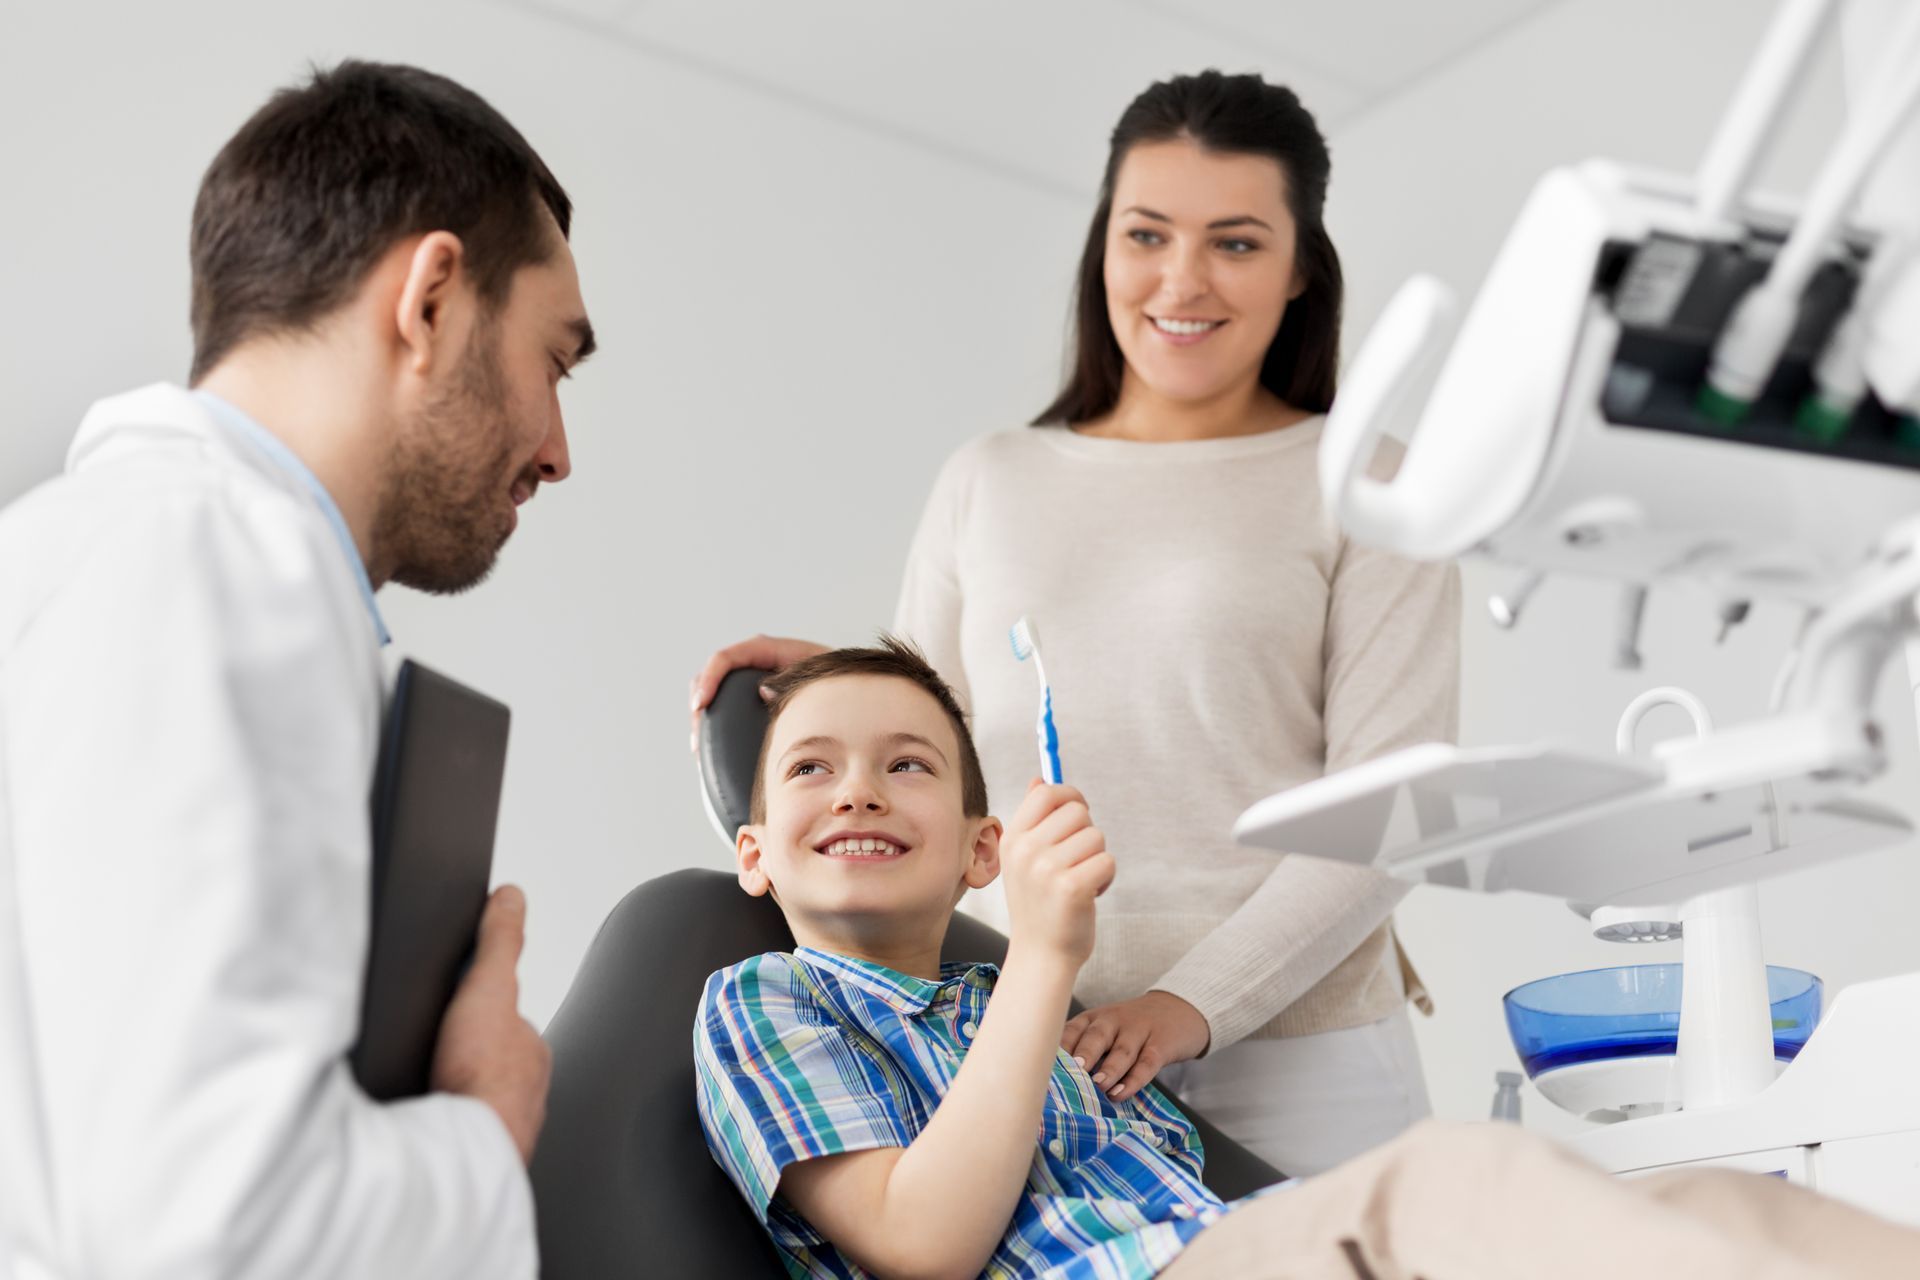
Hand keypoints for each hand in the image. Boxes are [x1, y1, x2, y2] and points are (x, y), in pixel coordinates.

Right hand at [431, 885, 551, 1163]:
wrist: (463, 1151)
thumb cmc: (480, 1077)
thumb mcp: (488, 987)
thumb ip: (500, 942)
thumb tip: (511, 896)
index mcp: (529, 1051)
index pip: (504, 1022)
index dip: (476, 1013)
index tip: (454, 1016)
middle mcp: (524, 1092)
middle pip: (489, 1063)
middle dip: (462, 1057)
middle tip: (430, 1053)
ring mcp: (501, 1127)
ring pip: (473, 1101)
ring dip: (452, 1095)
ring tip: (422, 1088)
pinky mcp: (473, 1158)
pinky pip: (455, 1135)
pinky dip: (440, 1126)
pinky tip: (417, 1123)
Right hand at [688, 634, 829, 749]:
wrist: (852, 690)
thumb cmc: (840, 682)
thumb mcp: (819, 678)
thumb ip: (793, 681)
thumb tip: (763, 691)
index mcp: (771, 650)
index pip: (728, 657)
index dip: (710, 678)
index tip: (701, 704)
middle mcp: (757, 663)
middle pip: (713, 674)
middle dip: (699, 702)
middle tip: (698, 736)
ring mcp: (754, 681)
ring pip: (716, 692)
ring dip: (704, 717)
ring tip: (701, 748)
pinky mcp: (754, 699)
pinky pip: (726, 707)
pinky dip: (716, 726)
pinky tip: (714, 750)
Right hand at [999, 780, 1113, 968]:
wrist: (1041, 955)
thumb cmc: (1039, 905)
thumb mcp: (1024, 860)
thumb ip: (1033, 820)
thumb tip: (1040, 780)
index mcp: (1013, 839)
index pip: (1046, 794)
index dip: (1070, 796)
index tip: (1079, 810)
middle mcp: (1026, 851)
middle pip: (1078, 811)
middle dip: (1087, 833)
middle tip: (1076, 861)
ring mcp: (1046, 869)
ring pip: (1097, 836)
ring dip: (1098, 858)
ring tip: (1081, 881)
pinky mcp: (1072, 888)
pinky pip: (1107, 861)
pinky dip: (1106, 878)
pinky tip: (1090, 895)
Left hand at [1062, 991, 1210, 1102]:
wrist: (1179, 1009)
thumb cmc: (1132, 1028)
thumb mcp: (1107, 1030)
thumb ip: (1087, 1050)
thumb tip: (1059, 1085)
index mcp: (1094, 1018)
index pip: (1072, 1029)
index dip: (1059, 1049)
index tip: (1044, 1067)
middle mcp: (1114, 1021)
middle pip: (1096, 1036)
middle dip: (1083, 1053)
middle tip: (1073, 1071)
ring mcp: (1139, 1031)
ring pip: (1122, 1050)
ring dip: (1109, 1069)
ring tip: (1099, 1087)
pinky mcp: (1161, 1044)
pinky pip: (1147, 1062)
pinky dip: (1134, 1079)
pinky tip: (1122, 1092)